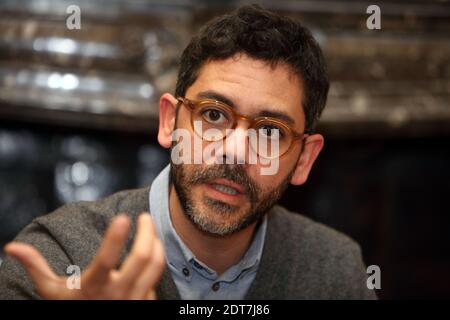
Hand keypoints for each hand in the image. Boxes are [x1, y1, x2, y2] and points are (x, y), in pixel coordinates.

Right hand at [4, 213, 165, 298]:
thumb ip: (36, 267)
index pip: (106, 259)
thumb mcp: (52, 291)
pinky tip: (151, 251)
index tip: (122, 217)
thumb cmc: (72, 307)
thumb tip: (11, 247)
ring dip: (156, 243)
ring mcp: (134, 299)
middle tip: (145, 216)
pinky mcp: (146, 302)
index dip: (115, 237)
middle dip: (147, 232)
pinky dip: (155, 261)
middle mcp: (117, 293)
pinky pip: (156, 278)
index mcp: (93, 286)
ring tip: (151, 230)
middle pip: (142, 257)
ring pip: (155, 266)